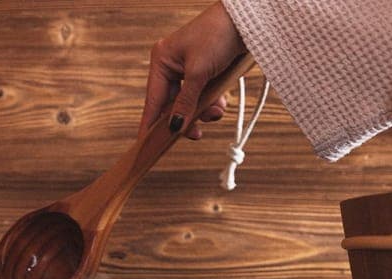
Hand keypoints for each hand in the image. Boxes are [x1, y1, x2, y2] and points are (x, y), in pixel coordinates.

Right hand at [140, 1, 246, 139]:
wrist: (245, 20)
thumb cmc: (217, 36)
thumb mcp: (199, 73)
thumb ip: (185, 103)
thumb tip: (174, 126)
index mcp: (161, 61)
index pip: (153, 100)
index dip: (151, 124)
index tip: (146, 145)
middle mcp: (172, 65)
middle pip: (172, 105)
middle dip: (187, 117)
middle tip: (197, 134)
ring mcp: (188, 69)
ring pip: (189, 103)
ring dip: (203, 111)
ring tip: (217, 111)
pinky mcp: (205, 72)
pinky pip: (202, 96)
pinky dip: (212, 102)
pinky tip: (221, 102)